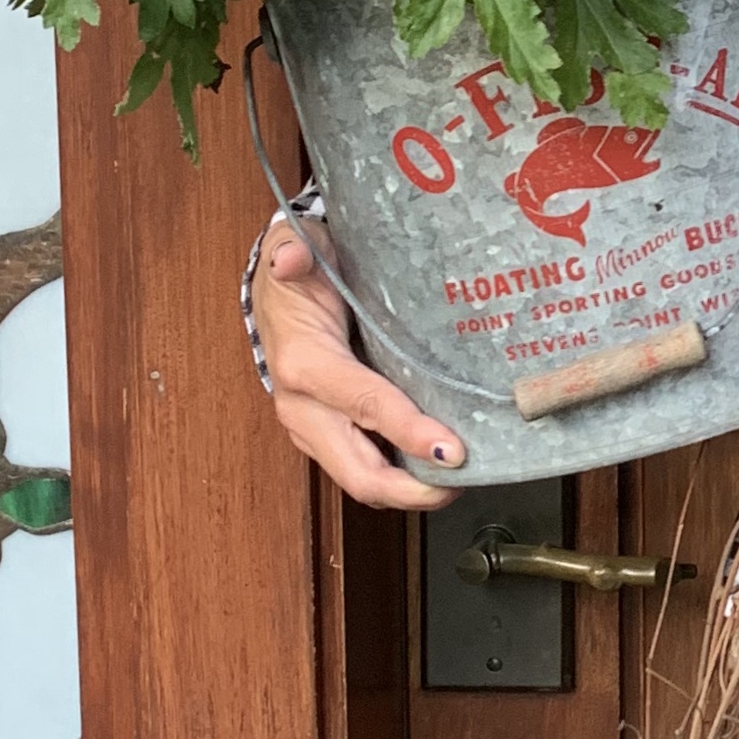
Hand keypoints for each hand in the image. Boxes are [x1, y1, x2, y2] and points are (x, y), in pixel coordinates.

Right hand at [254, 220, 465, 509]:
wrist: (275, 296)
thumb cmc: (299, 275)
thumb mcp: (298, 248)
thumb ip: (293, 252)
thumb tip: (291, 257)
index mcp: (304, 364)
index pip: (364, 404)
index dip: (409, 431)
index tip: (452, 450)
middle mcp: (302, 408)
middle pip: (359, 472)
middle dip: (413, 490)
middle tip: (462, 483)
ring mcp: (312, 430)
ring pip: (362, 480)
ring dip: (411, 490)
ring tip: (459, 481)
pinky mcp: (325, 438)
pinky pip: (364, 468)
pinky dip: (401, 476)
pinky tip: (436, 469)